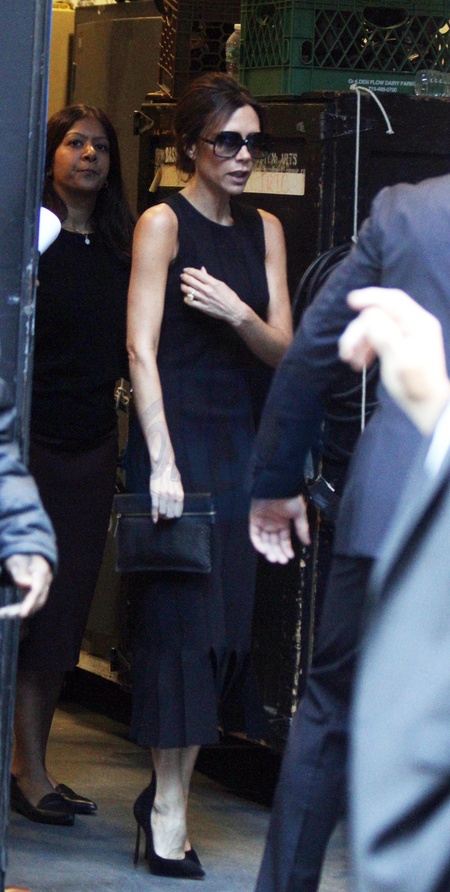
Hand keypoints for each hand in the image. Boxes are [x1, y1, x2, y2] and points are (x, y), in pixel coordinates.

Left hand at [0, 554, 52, 617]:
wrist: (28, 555)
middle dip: (21, 610)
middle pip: (37, 601)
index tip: (22, 615)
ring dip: (17, 611)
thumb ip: (21, 572)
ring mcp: (42, 589)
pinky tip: (3, 612)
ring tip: (1, 613)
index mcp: (42, 571)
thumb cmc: (21, 556)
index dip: (30, 603)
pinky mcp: (35, 594)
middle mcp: (45, 582)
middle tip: (5, 614)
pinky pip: (28, 605)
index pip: (37, 590)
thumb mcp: (17, 561)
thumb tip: (26, 584)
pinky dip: (16, 609)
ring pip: (33, 606)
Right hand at [150, 461, 183, 521]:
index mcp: (179, 494)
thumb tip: (177, 505)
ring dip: (162, 515)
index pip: (178, 512)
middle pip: (170, 514)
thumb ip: (178, 495)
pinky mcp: (154, 494)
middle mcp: (172, 496)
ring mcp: (162, 495)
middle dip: (168, 516)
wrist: (163, 465)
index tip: (173, 515)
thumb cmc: (172, 474)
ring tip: (161, 514)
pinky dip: (154, 515)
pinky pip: (154, 507)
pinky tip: (155, 520)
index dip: (175, 515)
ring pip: (162, 512)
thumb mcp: (179, 485)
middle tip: (166, 515)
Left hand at [180, 266, 244, 325]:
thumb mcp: (221, 284)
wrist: (233, 310)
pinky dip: (186, 299)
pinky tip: (186, 297)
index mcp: (213, 283)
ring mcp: (204, 299)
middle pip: (191, 281)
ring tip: (183, 285)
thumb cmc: (229, 296)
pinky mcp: (203, 308)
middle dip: (184, 277)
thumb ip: (209, 277)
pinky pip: (190, 302)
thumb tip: (201, 270)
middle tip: (182, 276)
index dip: (189, 270)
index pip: (197, 274)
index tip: (185, 270)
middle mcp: (207, 290)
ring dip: (183, 287)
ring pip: (188, 291)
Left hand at [249, 495, 309, 563]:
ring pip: (265, 541)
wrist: (278, 485)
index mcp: (284, 524)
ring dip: (269, 550)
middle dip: (277, 552)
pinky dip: (258, 543)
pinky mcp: (254, 519)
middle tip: (280, 561)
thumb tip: (307, 543)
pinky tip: (264, 550)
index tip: (289, 557)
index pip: (284, 541)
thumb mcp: (299, 514)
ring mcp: (263, 522)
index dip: (286, 549)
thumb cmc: (290, 498)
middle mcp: (273, 525)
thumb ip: (301, 528)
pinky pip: (254, 534)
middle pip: (274, 543)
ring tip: (273, 558)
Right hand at [339, 287, 449, 434]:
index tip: (350, 302)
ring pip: (375, 327)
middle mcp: (414, 324)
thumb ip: (384, 335)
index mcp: (419, 323)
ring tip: (350, 361)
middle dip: (359, 330)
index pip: (393, 300)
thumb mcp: (400, 360)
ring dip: (359, 341)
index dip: (370, 297)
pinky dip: (365, 347)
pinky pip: (377, 337)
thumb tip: (368, 318)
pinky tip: (358, 362)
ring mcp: (407, 334)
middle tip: (345, 352)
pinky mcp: (400, 345)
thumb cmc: (415, 385)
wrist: (426, 406)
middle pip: (379, 315)